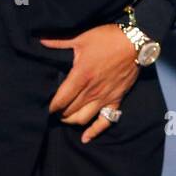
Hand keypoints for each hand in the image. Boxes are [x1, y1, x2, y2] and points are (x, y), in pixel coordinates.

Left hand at [40, 23, 139, 143]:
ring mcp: (104, 97)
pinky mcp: (116, 100)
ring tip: (66, 116)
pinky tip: (85, 138)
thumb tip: (41, 41)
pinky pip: (105, 121)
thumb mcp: (82, 38)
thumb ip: (60, 42)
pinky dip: (94, 132)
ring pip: (82, 119)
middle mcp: (91, 91)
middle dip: (59, 112)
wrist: (135, 43)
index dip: (51, 105)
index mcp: (81, 76)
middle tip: (55, 109)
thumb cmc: (108, 38)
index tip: (47, 105)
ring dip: (71, 121)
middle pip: (69, 111)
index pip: (60, 99)